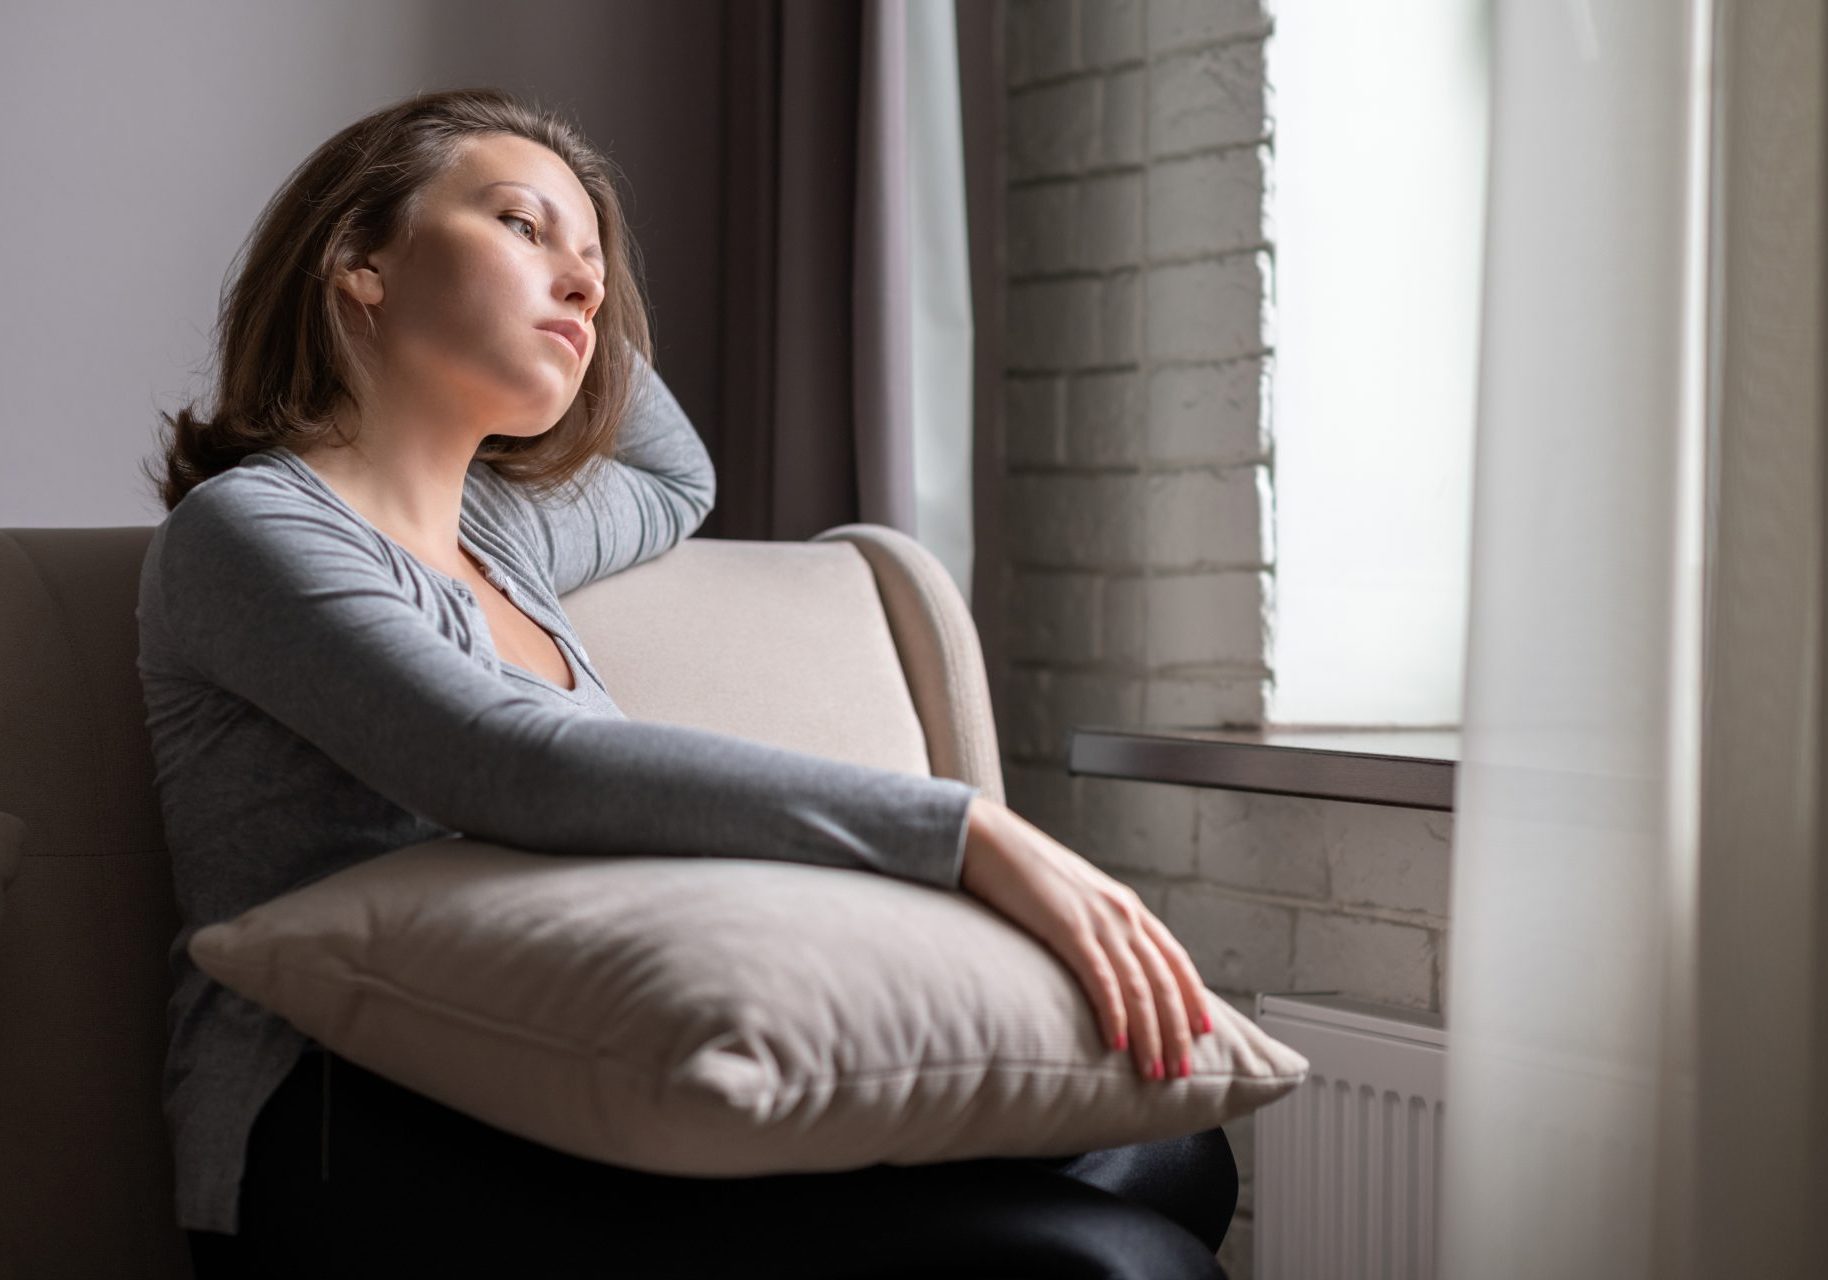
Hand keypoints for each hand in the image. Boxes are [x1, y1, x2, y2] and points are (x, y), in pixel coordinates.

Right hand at [957, 797, 1211, 1081]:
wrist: (988, 839)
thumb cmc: (1023, 872)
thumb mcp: (1074, 899)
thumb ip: (1095, 926)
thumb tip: (1104, 962)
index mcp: (1126, 906)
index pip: (1175, 958)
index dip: (1193, 997)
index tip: (1205, 1032)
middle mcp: (1122, 913)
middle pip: (1164, 981)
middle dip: (1177, 1031)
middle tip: (1182, 1071)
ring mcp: (1097, 920)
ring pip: (1139, 986)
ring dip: (1151, 1034)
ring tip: (1154, 1070)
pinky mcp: (1068, 928)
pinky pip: (1101, 979)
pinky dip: (1115, 1014)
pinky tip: (1118, 1043)